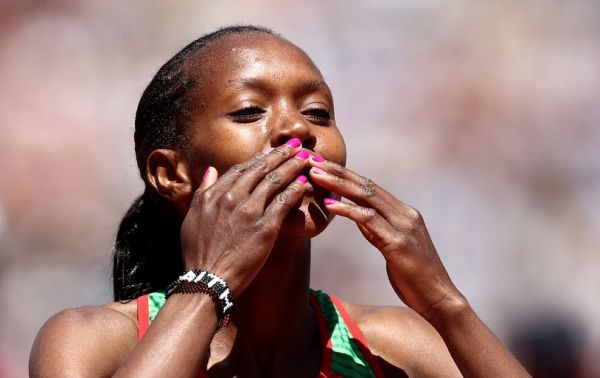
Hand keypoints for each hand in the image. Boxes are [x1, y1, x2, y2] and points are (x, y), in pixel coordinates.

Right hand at [180, 138, 308, 296]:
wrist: (207, 280)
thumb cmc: (198, 253)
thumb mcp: (192, 217)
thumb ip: (202, 191)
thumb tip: (210, 171)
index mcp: (214, 194)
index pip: (241, 169)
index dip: (259, 158)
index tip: (272, 151)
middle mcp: (232, 198)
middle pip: (261, 169)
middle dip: (281, 154)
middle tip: (296, 145)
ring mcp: (249, 211)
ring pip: (275, 181)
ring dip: (292, 166)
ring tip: (305, 158)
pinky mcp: (265, 227)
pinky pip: (284, 202)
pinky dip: (295, 190)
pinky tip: (304, 183)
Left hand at [308, 157, 465, 320]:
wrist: (439, 300)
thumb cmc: (415, 278)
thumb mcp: (393, 248)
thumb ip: (377, 231)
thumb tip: (358, 218)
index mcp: (405, 214)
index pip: (371, 187)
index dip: (346, 175)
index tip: (323, 166)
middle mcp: (405, 214)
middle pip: (367, 186)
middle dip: (338, 172)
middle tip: (313, 160)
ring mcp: (403, 227)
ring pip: (367, 197)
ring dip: (338, 184)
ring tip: (315, 175)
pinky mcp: (398, 243)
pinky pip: (368, 220)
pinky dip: (347, 209)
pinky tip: (329, 204)